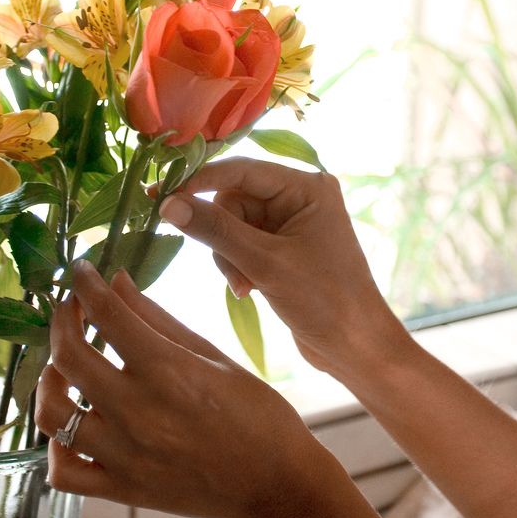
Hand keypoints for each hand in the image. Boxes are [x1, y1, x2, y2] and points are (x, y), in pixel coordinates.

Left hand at [35, 261, 383, 517]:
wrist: (277, 484)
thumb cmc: (257, 415)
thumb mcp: (214, 356)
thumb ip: (158, 318)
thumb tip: (117, 281)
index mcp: (168, 372)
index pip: (106, 313)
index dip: (85, 283)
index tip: (82, 271)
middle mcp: (139, 412)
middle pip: (68, 356)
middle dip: (61, 320)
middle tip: (70, 309)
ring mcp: (125, 455)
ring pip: (53, 413)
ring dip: (49, 380)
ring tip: (63, 367)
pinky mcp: (122, 489)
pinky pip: (63, 471)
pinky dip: (54, 447)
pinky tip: (70, 425)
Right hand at [158, 158, 406, 377]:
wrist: (356, 347)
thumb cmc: (323, 300)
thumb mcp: (264, 263)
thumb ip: (215, 230)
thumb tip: (168, 204)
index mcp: (306, 187)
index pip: (241, 170)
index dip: (199, 181)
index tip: (160, 194)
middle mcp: (299, 197)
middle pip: (232, 200)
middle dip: (223, 236)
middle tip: (233, 271)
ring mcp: (291, 223)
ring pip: (232, 225)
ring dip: (229, 256)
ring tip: (244, 286)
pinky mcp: (282, 248)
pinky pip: (241, 244)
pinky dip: (238, 265)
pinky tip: (249, 289)